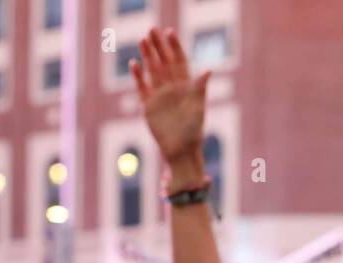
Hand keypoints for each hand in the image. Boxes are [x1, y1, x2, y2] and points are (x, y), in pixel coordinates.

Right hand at [130, 28, 210, 173]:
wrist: (181, 151)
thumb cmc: (194, 132)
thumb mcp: (198, 109)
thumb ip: (200, 88)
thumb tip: (208, 70)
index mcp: (186, 87)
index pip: (179, 62)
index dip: (174, 47)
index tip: (169, 32)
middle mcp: (172, 88)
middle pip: (163, 62)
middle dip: (158, 46)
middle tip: (151, 29)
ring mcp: (159, 96)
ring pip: (152, 71)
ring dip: (147, 56)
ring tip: (142, 40)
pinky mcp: (148, 106)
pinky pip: (142, 87)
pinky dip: (138, 76)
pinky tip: (134, 64)